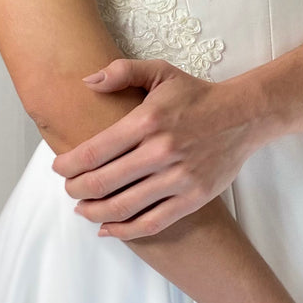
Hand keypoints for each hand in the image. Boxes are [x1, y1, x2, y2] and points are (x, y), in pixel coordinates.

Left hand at [51, 58, 261, 238]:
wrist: (244, 116)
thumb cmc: (197, 95)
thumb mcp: (160, 72)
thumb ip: (121, 71)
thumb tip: (87, 82)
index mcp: (147, 121)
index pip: (94, 152)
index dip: (68, 165)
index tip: (59, 169)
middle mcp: (161, 151)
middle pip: (102, 183)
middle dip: (76, 190)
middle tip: (68, 190)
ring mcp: (179, 178)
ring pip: (123, 207)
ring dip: (94, 213)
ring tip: (83, 210)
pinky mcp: (194, 198)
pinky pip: (152, 223)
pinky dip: (125, 231)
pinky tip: (108, 229)